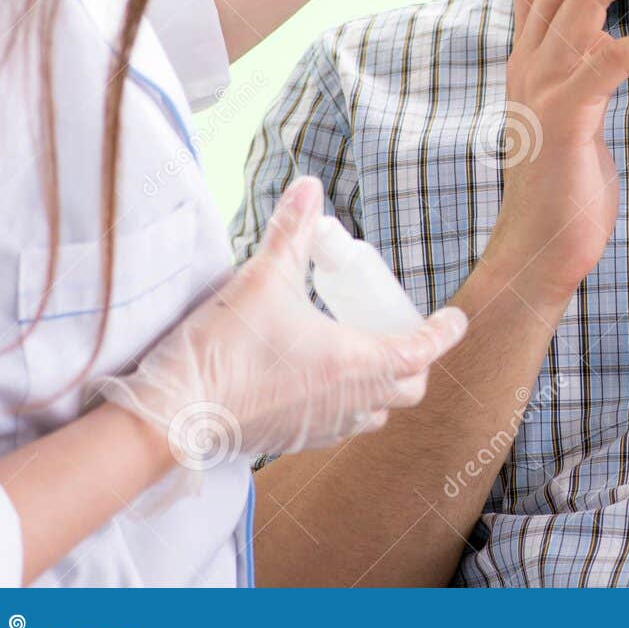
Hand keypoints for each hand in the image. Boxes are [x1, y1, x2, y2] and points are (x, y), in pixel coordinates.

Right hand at [96, 177, 466, 489]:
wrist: (173, 414)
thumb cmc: (223, 348)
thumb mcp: (261, 278)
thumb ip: (291, 231)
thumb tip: (310, 187)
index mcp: (353, 362)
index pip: (421, 351)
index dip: (444, 333)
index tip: (455, 318)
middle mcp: (347, 401)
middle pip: (408, 386)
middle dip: (416, 360)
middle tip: (405, 330)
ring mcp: (322, 426)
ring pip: (377, 411)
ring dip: (384, 385)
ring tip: (368, 351)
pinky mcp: (294, 439)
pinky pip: (343, 425)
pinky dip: (352, 403)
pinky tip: (325, 379)